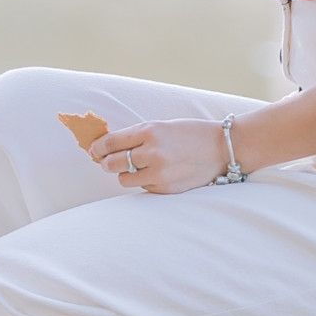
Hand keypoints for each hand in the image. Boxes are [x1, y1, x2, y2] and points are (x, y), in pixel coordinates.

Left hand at [90, 117, 229, 194]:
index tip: (94, 150)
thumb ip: (137, 136)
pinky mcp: (165, 189)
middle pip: (112, 163)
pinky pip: (143, 187)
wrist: (221, 148)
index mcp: (150, 131)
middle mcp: (153, 153)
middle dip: (106, 162)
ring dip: (125, 173)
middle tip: (107, 161)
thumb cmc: (189, 134)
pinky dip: (144, 181)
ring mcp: (159, 173)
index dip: (98, 147)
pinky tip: (159, 173)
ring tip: (138, 167)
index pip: (112, 142)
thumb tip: (107, 148)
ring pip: (124, 178)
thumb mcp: (162, 126)